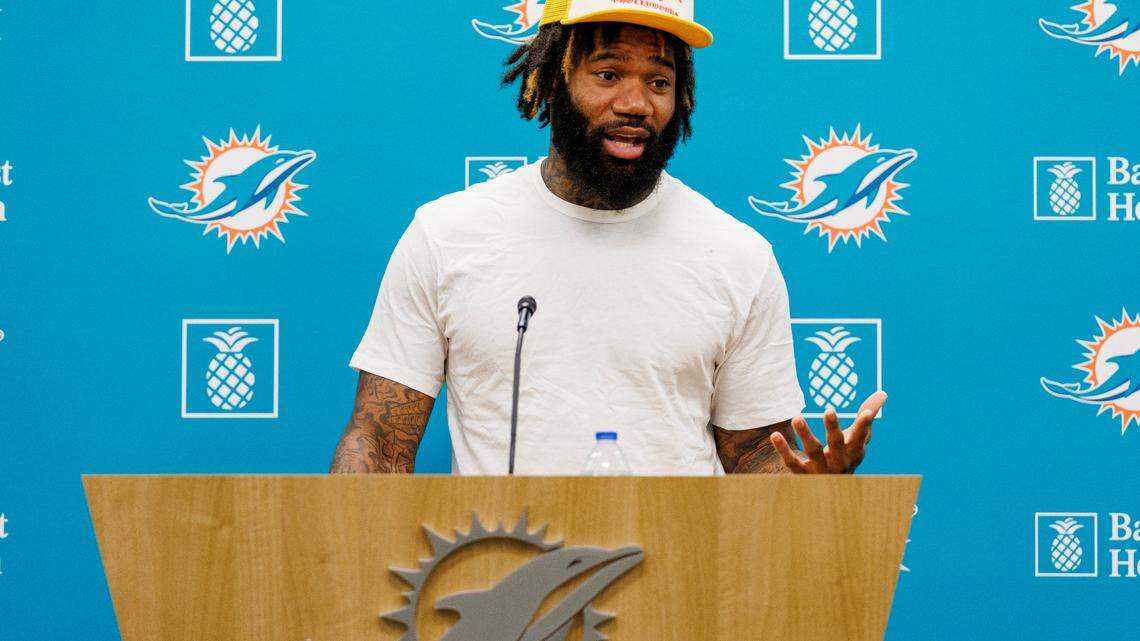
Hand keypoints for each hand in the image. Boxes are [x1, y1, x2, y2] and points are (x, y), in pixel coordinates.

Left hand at [769, 391, 886, 473]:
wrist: (833, 491)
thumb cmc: (846, 455)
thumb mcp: (857, 438)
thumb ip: (868, 415)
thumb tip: (883, 393)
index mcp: (854, 451)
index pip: (860, 437)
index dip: (864, 426)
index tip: (866, 413)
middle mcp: (839, 462)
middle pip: (836, 444)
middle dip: (834, 428)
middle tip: (829, 409)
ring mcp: (821, 470)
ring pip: (813, 452)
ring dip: (806, 435)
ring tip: (797, 417)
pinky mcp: (803, 475)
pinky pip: (792, 463)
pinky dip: (784, 449)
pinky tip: (775, 435)